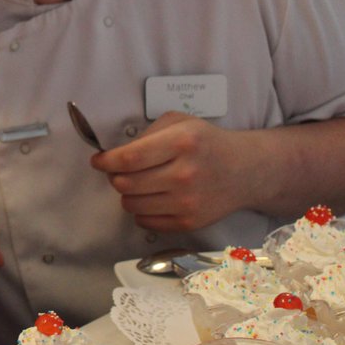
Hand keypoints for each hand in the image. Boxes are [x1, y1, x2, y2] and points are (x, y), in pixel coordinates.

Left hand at [91, 112, 251, 231]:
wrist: (246, 170)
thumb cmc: (207, 143)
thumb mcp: (180, 123)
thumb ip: (147, 133)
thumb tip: (117, 153)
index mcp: (181, 143)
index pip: (129, 158)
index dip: (106, 161)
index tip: (99, 161)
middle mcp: (184, 174)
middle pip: (125, 183)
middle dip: (114, 176)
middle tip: (119, 171)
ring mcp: (188, 202)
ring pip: (131, 205)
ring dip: (127, 194)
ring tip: (138, 184)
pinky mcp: (190, 222)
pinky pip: (145, 222)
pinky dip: (141, 211)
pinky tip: (152, 198)